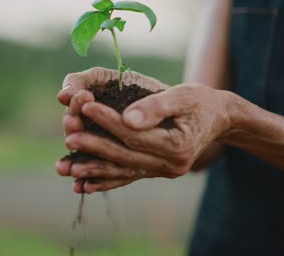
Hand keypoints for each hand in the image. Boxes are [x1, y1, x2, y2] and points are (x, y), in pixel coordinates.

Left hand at [59, 82, 235, 193]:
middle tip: (69, 138)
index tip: (85, 107)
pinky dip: (105, 182)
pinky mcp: (156, 172)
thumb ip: (156, 107)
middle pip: (125, 156)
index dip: (108, 121)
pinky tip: (83, 186)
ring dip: (93, 170)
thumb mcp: (183, 96)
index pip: (135, 135)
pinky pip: (128, 178)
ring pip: (122, 172)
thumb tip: (127, 119)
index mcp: (177, 146)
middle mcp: (170, 165)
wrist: (217, 119)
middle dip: (94, 147)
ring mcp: (163, 171)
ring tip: (65, 169)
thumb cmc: (200, 102)